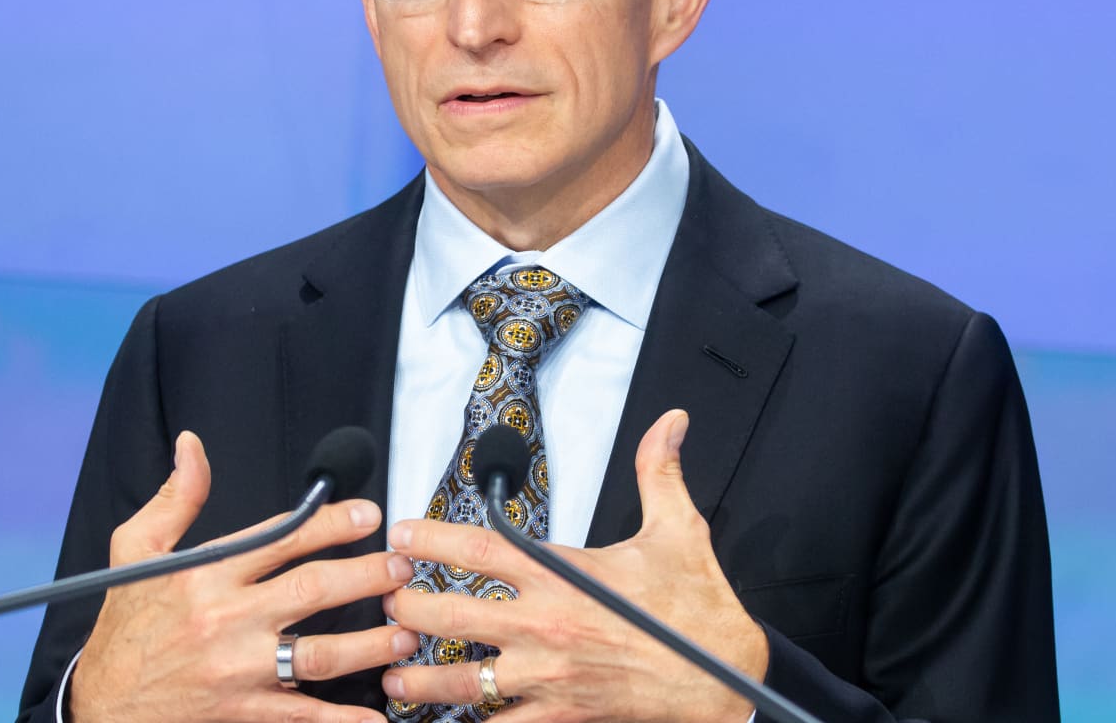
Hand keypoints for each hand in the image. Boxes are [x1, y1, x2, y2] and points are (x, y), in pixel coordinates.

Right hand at [71, 431, 416, 722]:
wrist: (102, 702)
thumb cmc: (125, 623)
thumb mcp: (133, 549)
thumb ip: (175, 497)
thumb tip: (192, 445)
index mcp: (205, 576)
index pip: (279, 540)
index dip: (328, 523)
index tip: (368, 513)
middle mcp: (225, 621)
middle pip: (310, 592)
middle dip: (365, 577)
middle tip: (403, 568)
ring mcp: (236, 669)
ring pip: (317, 654)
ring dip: (369, 644)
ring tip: (406, 633)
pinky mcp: (241, 710)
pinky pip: (299, 714)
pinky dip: (339, 719)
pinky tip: (374, 715)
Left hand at [380, 409, 767, 721]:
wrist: (727, 681)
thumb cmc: (698, 611)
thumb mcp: (678, 530)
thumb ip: (658, 471)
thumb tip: (669, 422)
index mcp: (565, 576)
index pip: (480, 550)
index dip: (431, 540)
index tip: (402, 533)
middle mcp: (547, 626)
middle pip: (451, 617)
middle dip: (408, 610)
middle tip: (387, 604)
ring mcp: (548, 676)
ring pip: (463, 682)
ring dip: (420, 681)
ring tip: (393, 677)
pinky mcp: (560, 715)